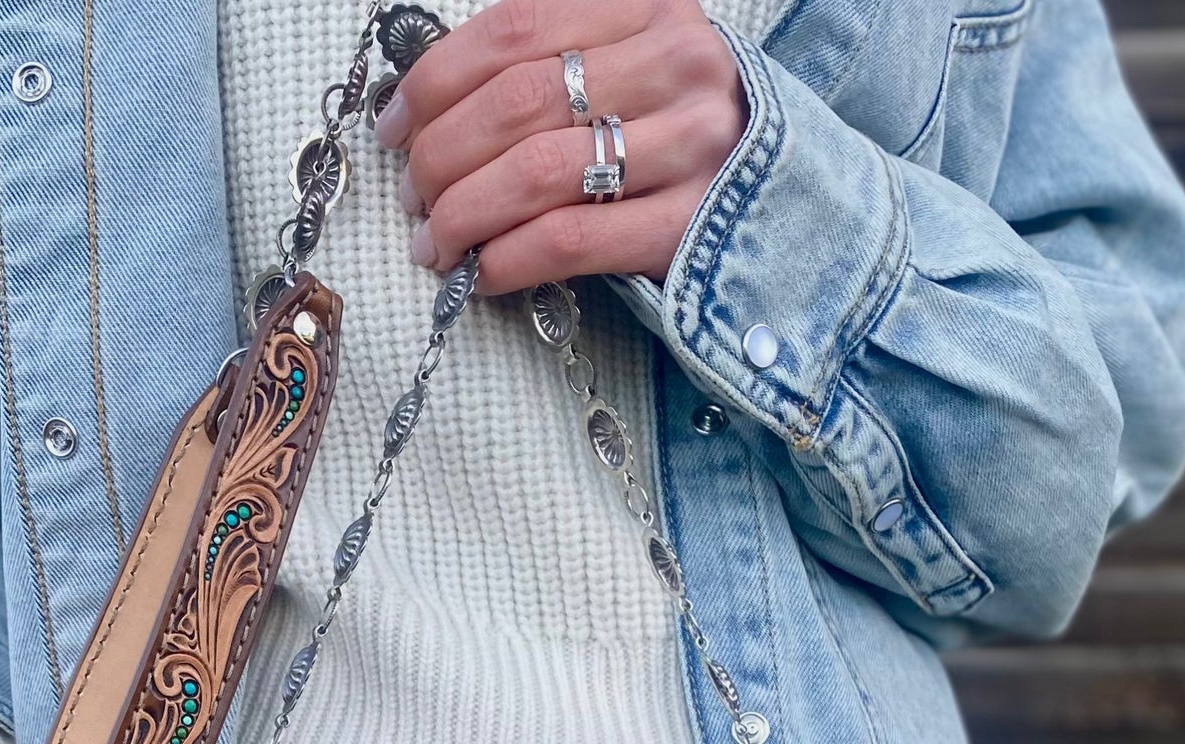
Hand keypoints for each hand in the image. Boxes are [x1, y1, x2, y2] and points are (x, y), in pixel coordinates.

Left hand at [376, 0, 747, 292]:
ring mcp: (692, 146)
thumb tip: (423, 108)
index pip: (512, 29)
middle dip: (440, 157)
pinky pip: (569, 240)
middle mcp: (677, 63)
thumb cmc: (680, 134)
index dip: (434, 80)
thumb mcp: (629, 65)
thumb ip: (551, 61)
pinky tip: (479, 274)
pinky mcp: (689, 226)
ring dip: (464, 215)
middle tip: (413, 199)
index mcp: (649, 4)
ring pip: (536, 173)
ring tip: (434, 243)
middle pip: (516, 103)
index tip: (394, 129)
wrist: (790, 204)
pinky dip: (507, 260)